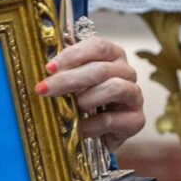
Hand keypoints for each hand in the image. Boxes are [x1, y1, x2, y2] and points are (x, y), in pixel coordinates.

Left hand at [36, 35, 146, 152]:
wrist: (100, 134)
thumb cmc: (85, 101)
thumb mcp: (74, 82)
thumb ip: (64, 71)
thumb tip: (46, 70)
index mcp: (113, 55)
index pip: (98, 46)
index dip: (72, 55)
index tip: (49, 68)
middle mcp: (127, 72)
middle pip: (101, 69)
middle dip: (69, 79)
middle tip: (44, 89)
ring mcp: (134, 95)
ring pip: (113, 88)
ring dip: (85, 99)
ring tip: (69, 109)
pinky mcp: (136, 120)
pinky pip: (110, 119)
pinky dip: (89, 125)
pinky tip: (77, 128)